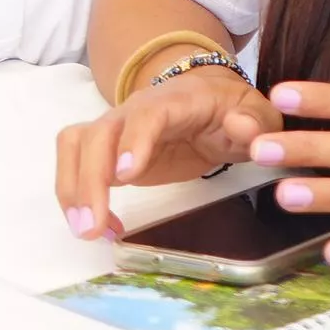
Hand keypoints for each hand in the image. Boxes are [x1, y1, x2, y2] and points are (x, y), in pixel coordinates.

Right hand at [53, 65, 282, 240]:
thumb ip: (254, 122)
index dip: (133, 142)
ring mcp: (115, 128)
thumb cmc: (231, 109)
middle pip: (98, 134)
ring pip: (75, 146)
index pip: (147, 115)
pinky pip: (76, 164)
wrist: (207, 99)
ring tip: (85, 230)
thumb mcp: (257, 113)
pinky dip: (77, 195)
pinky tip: (100, 227)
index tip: (125, 176)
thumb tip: (240, 129)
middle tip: (93, 225)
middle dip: (89, 179)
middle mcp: (134, 109)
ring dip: (72, 188)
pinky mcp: (106, 150)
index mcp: (175, 100)